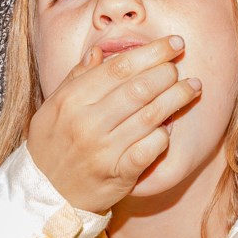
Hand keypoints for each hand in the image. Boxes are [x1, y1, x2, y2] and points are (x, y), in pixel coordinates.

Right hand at [26, 35, 201, 213]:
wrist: (45, 194)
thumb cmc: (51, 146)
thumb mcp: (52, 107)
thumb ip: (76, 78)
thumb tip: (99, 52)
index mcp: (71, 100)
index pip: (119, 67)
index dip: (151, 52)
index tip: (173, 43)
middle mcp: (87, 123)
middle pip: (139, 88)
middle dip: (167, 72)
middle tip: (179, 66)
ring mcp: (104, 150)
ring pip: (150, 116)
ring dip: (176, 98)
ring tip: (192, 87)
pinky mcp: (118, 174)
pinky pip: (151, 149)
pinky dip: (164, 135)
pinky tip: (171, 127)